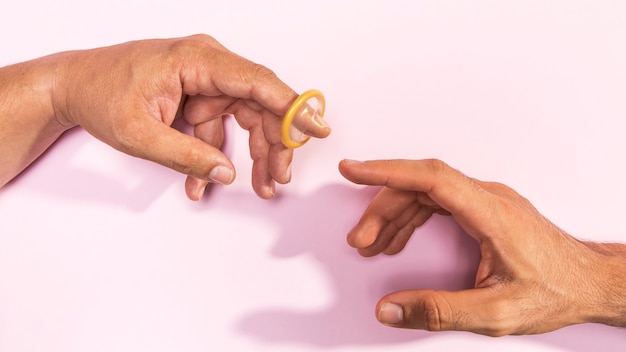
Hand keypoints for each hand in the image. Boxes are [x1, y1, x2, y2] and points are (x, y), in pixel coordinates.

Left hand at [48, 34, 329, 198]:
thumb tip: (225, 174)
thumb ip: (187, 156)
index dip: (293, 107)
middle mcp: (207, 63)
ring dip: (253, 152)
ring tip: (259, 185)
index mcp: (197, 59)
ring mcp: (204, 77)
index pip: (259, 82)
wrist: (71, 86)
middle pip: (259, 102)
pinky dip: (218, 153)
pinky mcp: (197, 92)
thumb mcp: (139, 133)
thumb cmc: (100, 94)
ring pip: (246, 115)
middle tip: (279, 178)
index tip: (318, 128)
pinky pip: (221, 124)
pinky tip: (206, 182)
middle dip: (273, 144)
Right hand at [339, 158, 625, 335]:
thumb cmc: (555, 292)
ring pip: (426, 193)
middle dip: (383, 209)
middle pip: (420, 186)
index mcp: (491, 213)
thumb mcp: (496, 314)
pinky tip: (398, 239)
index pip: (430, 179)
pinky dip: (412, 217)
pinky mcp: (484, 208)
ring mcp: (487, 200)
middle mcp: (488, 198)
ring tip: (372, 244)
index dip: (387, 171)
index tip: (353, 170)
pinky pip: (438, 201)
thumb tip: (390, 308)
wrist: (590, 283)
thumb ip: (440, 311)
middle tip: (360, 240)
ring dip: (395, 214)